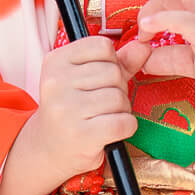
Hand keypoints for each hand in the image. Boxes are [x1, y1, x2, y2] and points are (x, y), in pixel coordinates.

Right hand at [31, 33, 152, 178]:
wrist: (50, 148)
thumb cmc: (72, 109)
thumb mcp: (88, 78)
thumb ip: (118, 61)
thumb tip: (144, 47)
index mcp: (55, 61)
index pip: (102, 45)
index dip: (111, 62)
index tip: (100, 79)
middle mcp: (56, 82)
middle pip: (113, 72)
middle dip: (118, 88)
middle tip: (104, 103)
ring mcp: (66, 109)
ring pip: (119, 97)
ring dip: (122, 109)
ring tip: (105, 117)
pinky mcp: (81, 134)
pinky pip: (123, 122)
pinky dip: (127, 127)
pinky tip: (113, 131)